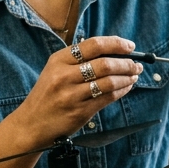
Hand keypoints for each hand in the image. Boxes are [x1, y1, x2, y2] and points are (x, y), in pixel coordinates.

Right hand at [13, 36, 142, 146]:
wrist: (31, 124)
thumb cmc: (48, 95)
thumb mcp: (55, 70)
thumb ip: (79, 60)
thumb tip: (114, 51)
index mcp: (59, 60)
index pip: (93, 45)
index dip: (116, 44)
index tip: (129, 46)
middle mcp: (64, 76)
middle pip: (105, 64)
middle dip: (127, 63)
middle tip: (137, 64)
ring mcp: (72, 95)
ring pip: (109, 81)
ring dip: (127, 77)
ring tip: (134, 75)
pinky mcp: (80, 111)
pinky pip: (108, 98)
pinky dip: (122, 90)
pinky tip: (127, 87)